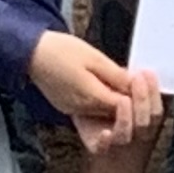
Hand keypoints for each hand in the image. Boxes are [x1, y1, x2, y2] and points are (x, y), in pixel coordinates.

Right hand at [28, 30, 163, 152]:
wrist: (30, 52)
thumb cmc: (59, 50)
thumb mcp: (93, 57)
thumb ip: (116, 75)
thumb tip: (135, 85)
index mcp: (89, 98)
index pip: (124, 109)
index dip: (138, 96)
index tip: (143, 79)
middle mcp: (82, 111)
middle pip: (118, 121)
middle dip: (134, 107)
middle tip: (140, 84)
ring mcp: (75, 112)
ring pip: (107, 120)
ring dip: (122, 107)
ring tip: (129, 86)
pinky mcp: (71, 108)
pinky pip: (95, 113)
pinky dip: (107, 105)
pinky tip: (113, 90)